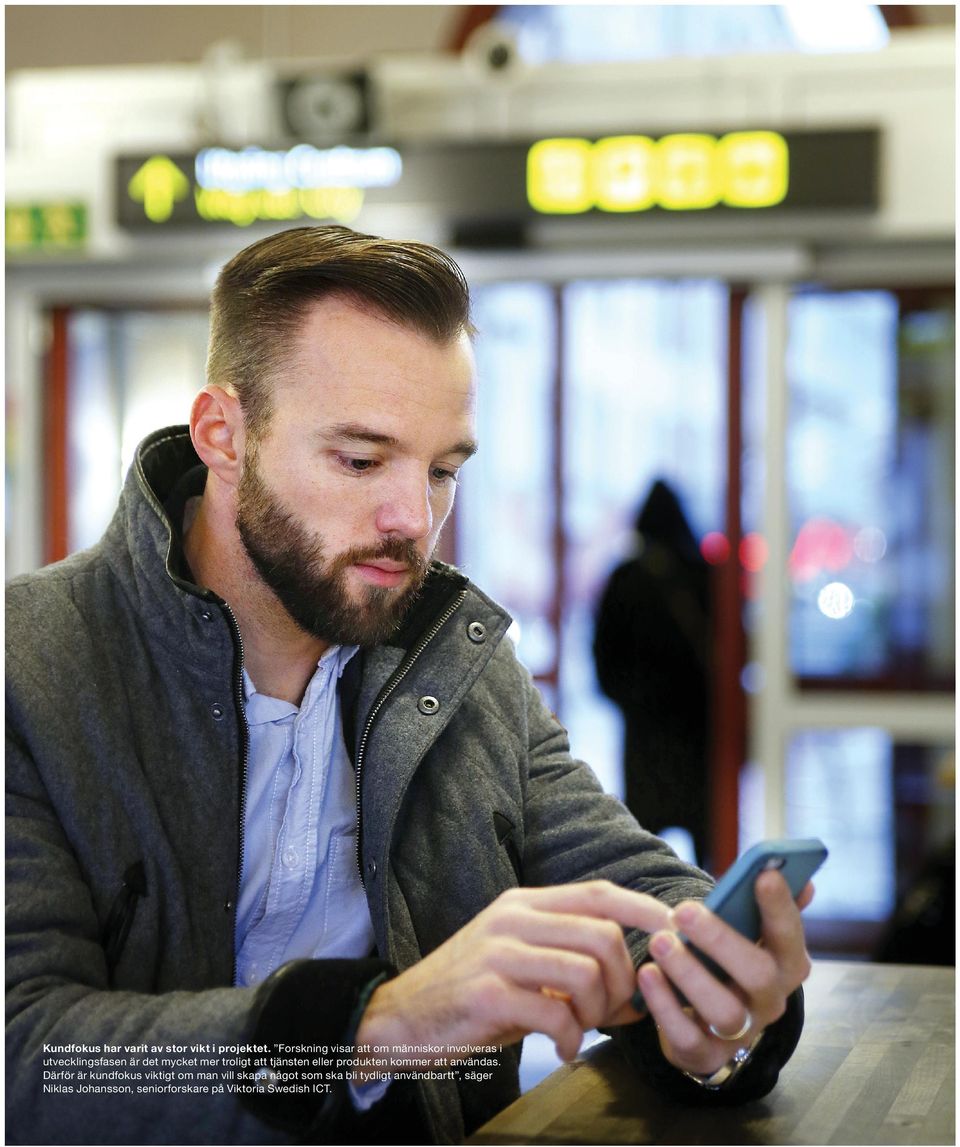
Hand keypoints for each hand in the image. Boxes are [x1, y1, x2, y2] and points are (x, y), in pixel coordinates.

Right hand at [354, 881, 671, 1074]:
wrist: (399, 1017)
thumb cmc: (469, 992)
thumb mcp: (519, 963)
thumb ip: (571, 963)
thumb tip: (637, 988)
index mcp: (523, 903)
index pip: (597, 891)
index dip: (642, 907)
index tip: (674, 928)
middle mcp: (513, 919)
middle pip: (602, 935)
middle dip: (622, 981)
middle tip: (611, 1013)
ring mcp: (498, 954)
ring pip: (585, 971)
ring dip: (598, 1012)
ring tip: (581, 1029)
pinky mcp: (486, 994)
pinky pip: (554, 1013)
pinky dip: (571, 1038)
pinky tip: (563, 1048)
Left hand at [637, 871, 813, 1076]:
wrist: (707, 1020)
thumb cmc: (727, 959)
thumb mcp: (748, 932)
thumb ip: (766, 905)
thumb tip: (792, 876)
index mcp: (786, 964)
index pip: (790, 936)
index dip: (780, 907)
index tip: (764, 874)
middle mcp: (770, 1001)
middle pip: (757, 974)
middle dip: (720, 939)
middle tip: (684, 910)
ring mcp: (741, 1033)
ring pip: (724, 1010)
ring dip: (689, 973)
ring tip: (659, 941)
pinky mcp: (707, 1056)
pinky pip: (688, 1037)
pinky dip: (665, 1007)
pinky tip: (647, 975)